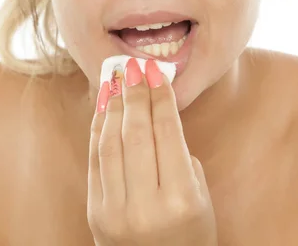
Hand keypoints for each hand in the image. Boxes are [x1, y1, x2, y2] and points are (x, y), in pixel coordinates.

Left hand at [87, 58, 217, 245]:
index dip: (161, 98)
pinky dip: (98, 132)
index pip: (167, 134)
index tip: (157, 72)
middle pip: (136, 133)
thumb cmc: (190, 237)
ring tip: (116, 82)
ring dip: (113, 107)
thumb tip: (156, 115)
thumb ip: (182, 160)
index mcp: (182, 198)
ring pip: (111, 144)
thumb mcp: (202, 201)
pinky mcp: (96, 214)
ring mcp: (117, 211)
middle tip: (135, 67)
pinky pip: (95, 163)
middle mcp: (147, 204)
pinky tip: (104, 111)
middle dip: (135, 94)